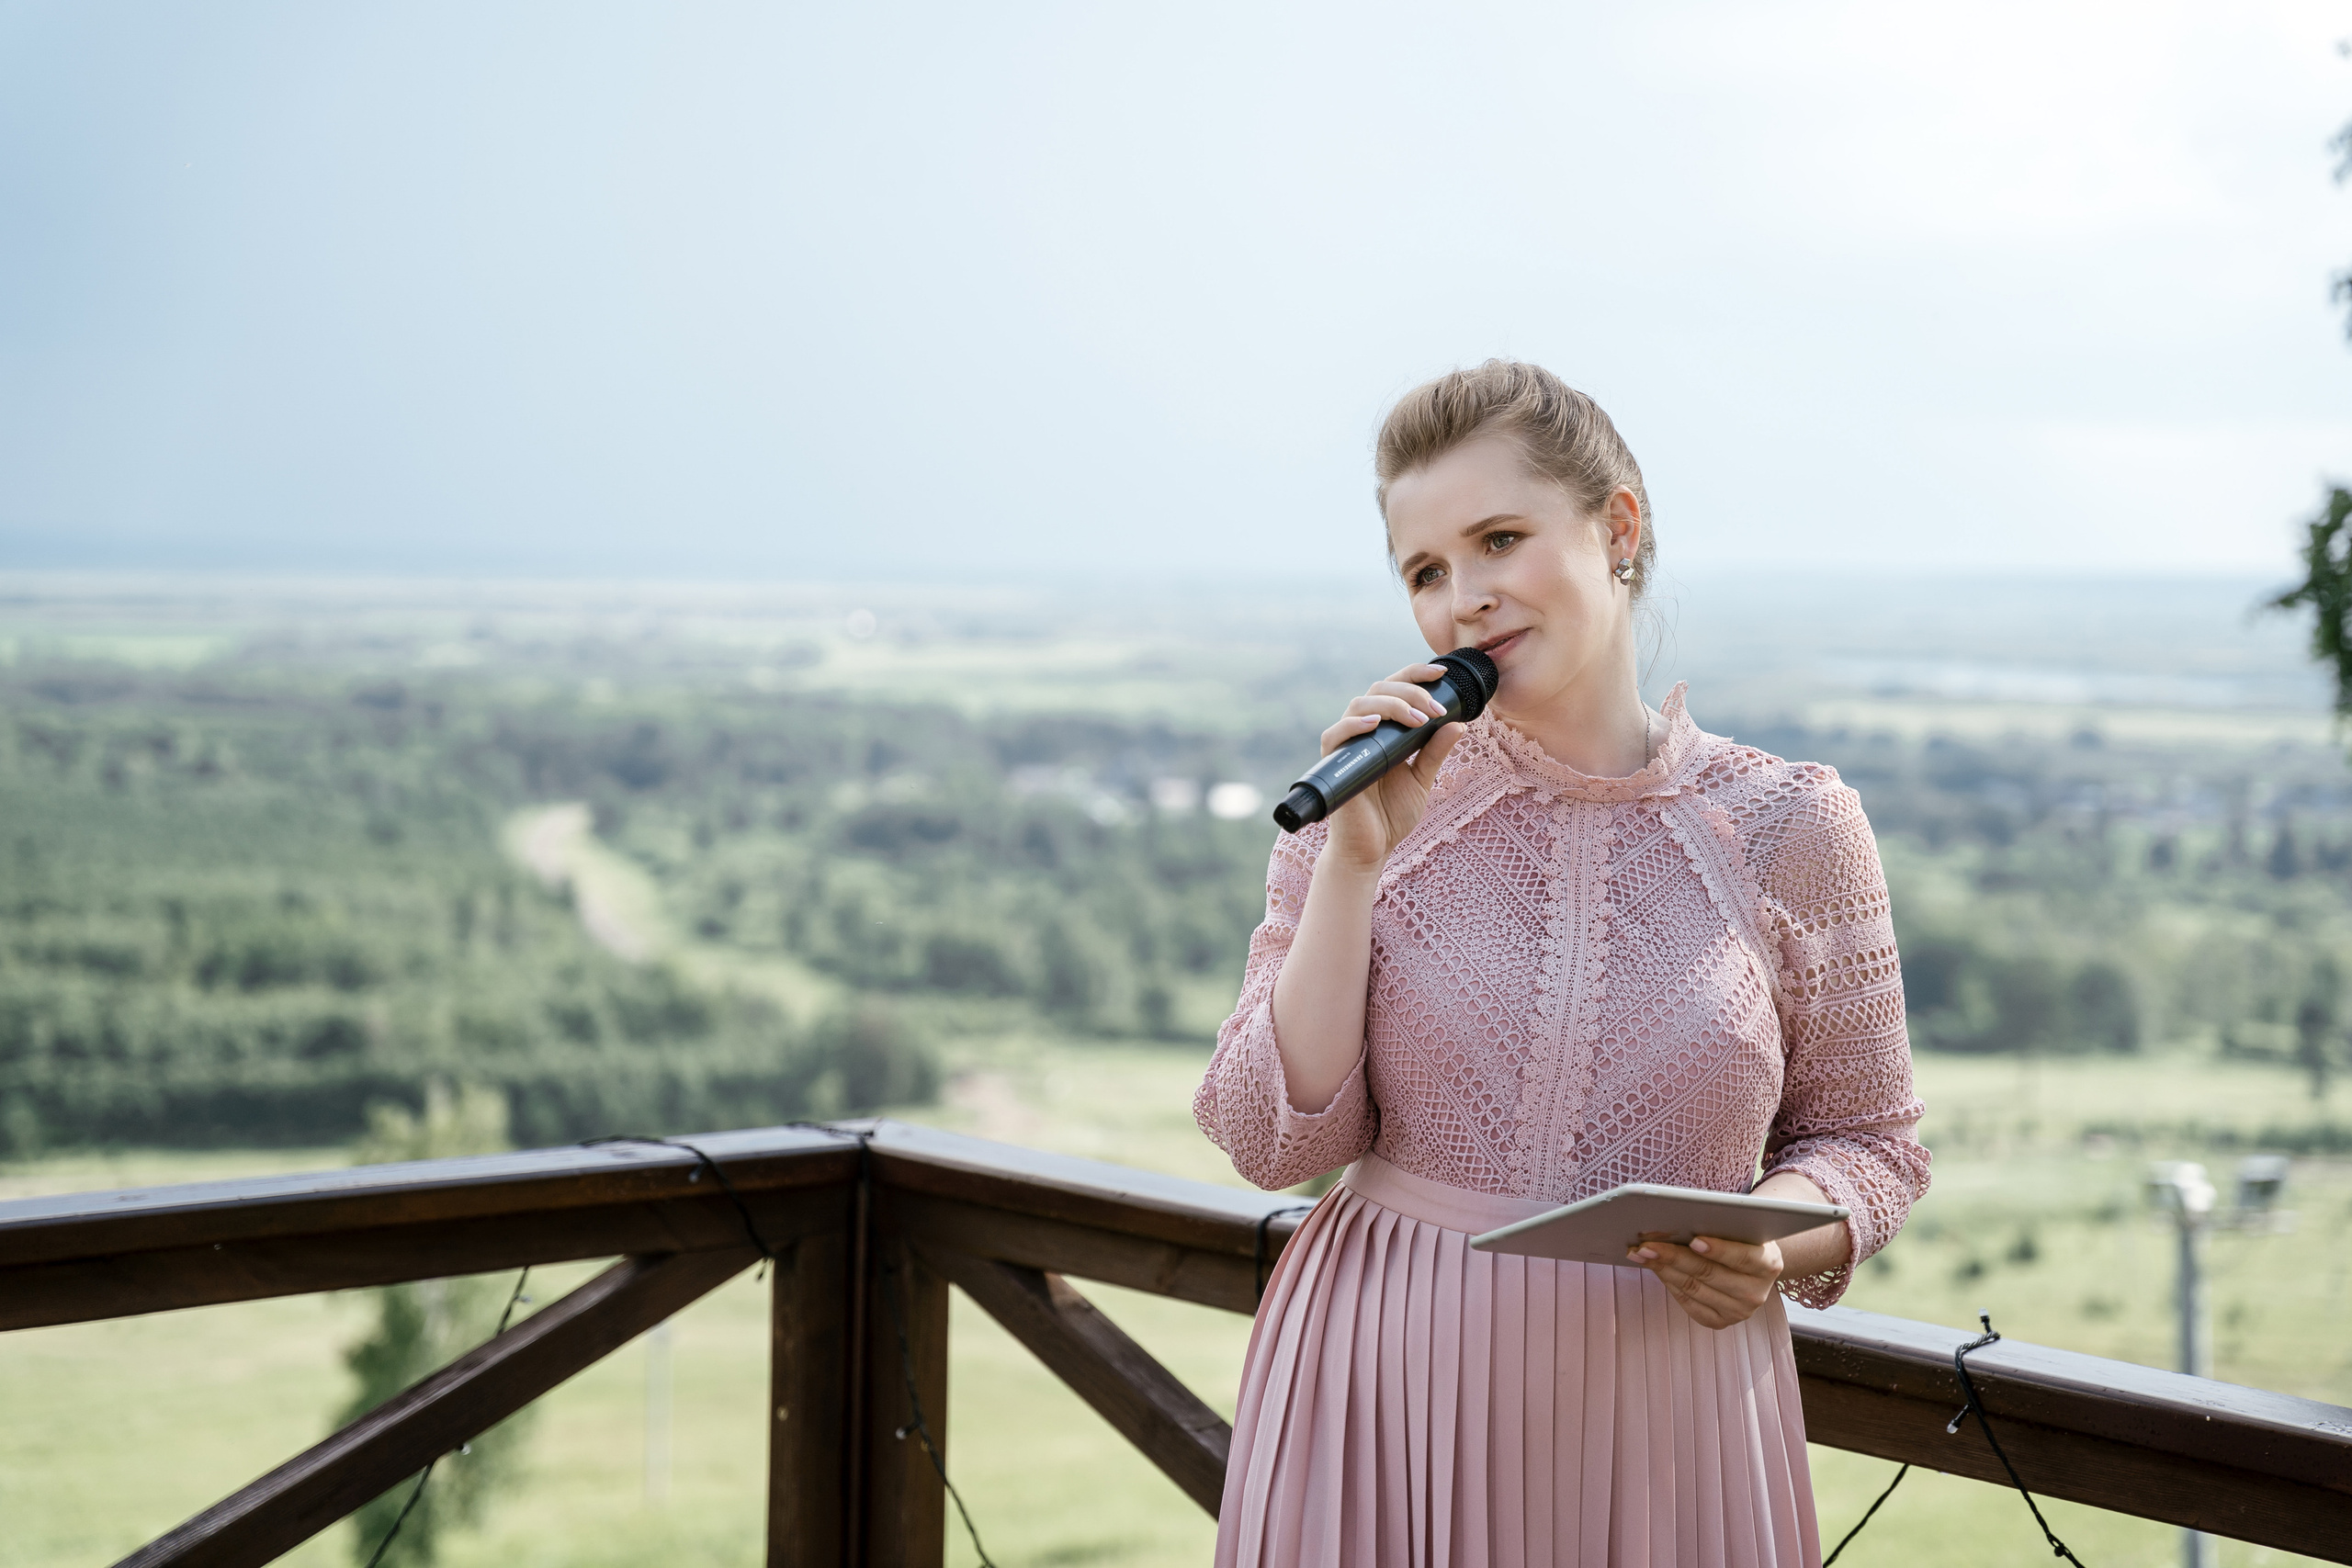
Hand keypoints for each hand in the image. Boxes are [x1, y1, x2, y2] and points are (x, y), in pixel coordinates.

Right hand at [1317, 663, 1465, 875]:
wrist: (1371, 849)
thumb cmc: (1391, 815)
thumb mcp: (1422, 779)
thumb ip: (1435, 752)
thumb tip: (1459, 724)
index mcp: (1384, 729)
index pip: (1395, 687)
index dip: (1415, 674)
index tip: (1441, 673)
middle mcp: (1364, 730)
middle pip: (1380, 688)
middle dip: (1411, 691)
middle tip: (1435, 710)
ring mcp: (1347, 744)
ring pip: (1360, 703)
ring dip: (1392, 704)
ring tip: (1417, 719)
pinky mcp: (1334, 761)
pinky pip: (1337, 734)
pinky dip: (1355, 724)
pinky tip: (1375, 723)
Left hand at [1625, 1233, 1783, 1329]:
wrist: (1754, 1266)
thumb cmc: (1742, 1237)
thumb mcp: (1742, 1228)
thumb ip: (1722, 1225)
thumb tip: (1680, 1220)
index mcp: (1769, 1264)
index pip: (1742, 1257)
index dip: (1718, 1249)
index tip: (1694, 1240)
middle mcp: (1757, 1293)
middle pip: (1709, 1274)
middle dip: (1674, 1257)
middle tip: (1647, 1245)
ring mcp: (1739, 1312)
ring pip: (1694, 1288)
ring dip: (1663, 1269)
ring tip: (1641, 1253)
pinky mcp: (1720, 1322)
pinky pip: (1688, 1303)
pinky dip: (1669, 1283)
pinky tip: (1654, 1268)